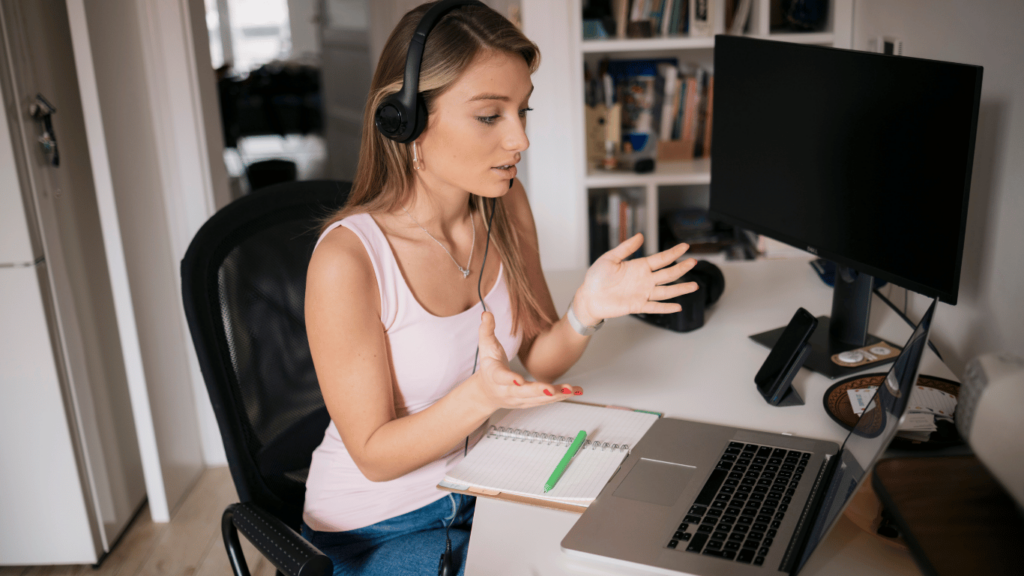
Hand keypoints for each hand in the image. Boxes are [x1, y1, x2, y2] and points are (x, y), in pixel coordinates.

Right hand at [470, 311, 581, 411]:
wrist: (487, 392)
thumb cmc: (488, 367)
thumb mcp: (485, 347)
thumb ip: (486, 330)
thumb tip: (487, 313)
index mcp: (495, 376)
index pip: (501, 377)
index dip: (510, 379)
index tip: (518, 380)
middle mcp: (507, 391)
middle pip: (523, 393)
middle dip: (538, 391)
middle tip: (551, 389)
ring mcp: (520, 399)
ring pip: (538, 399)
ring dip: (555, 395)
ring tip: (570, 390)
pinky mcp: (530, 402)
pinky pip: (547, 400)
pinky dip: (561, 396)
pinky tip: (575, 391)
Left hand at [574, 234, 697, 324]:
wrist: (589, 297)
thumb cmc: (597, 278)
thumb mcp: (609, 258)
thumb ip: (625, 248)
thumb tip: (640, 236)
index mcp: (639, 266)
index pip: (660, 259)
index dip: (673, 253)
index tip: (685, 246)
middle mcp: (644, 280)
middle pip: (668, 274)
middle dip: (681, 268)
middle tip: (694, 262)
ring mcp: (642, 293)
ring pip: (666, 291)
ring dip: (680, 289)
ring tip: (695, 285)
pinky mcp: (637, 305)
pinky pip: (655, 307)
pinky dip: (666, 308)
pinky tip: (678, 306)